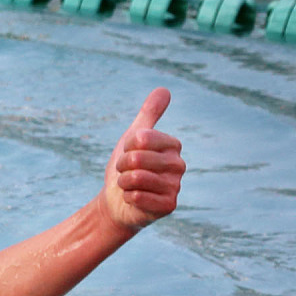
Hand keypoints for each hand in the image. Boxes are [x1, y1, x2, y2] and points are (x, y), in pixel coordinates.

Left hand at [101, 89, 184, 231]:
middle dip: (122, 166)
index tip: (128, 154)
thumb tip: (164, 89)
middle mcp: (179, 165)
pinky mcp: (168, 206)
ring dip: (123, 182)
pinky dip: (127, 197)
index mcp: (173, 145)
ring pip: (135, 178)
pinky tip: (134, 199)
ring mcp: (176, 186)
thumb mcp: (133, 138)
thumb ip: (149, 115)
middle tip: (126, 173)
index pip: (140, 138)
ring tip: (129, 185)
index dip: (126, 147)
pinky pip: (138, 196)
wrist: (116, 201)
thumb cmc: (126, 168)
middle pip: (136, 158)